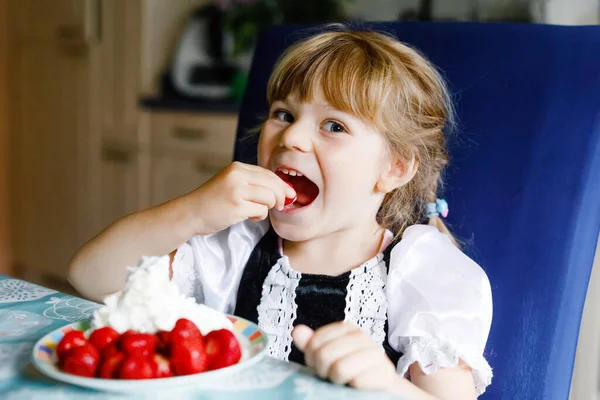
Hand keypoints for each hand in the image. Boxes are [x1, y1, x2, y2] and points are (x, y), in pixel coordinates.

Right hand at [181, 162, 295, 234]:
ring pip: (270, 198)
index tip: (288, 194)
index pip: (269, 174)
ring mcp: (237, 191)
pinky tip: (248, 216)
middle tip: (281, 205)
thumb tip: (283, 190)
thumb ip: (252, 182)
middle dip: (282, 196)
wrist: (190, 212)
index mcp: (237, 167)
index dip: (282, 185)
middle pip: (273, 184)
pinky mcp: (237, 206)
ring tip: (254, 211)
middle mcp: (238, 176)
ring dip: (267, 208)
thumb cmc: (212, 200)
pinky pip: (261, 211)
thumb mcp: (231, 182)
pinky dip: (258, 216)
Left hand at [292, 322, 399, 391]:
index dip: (313, 359)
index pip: (315, 342)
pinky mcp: (384, 374)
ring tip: (344, 380)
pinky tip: (357, 386)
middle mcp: (362, 337)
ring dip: (338, 380)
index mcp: (347, 329)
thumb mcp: (327, 356)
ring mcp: (376, 354)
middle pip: (325, 354)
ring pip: (340, 368)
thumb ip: (311, 344)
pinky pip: (358, 381)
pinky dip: (353, 388)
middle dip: (324, 371)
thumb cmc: (351, 371)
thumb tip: (297, 330)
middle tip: (333, 375)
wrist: (381, 388)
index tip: (321, 365)